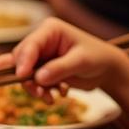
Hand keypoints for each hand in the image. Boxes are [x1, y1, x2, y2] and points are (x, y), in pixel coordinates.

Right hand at [1, 17, 128, 90]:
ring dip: (34, 87)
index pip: (30, 44)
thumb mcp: (81, 61)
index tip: (22, 76)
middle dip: (27, 77)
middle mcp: (42, 41)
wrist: (107, 70)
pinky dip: (41, 91)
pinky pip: (33, 82)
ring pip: (25, 72)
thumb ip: (60, 68)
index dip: (23, 60)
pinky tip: (54, 96)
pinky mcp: (43, 70)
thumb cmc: (97, 58)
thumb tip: (38, 78)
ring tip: (48, 98)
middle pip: (22, 58)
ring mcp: (41, 56)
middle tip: (38, 93)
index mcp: (50, 30)